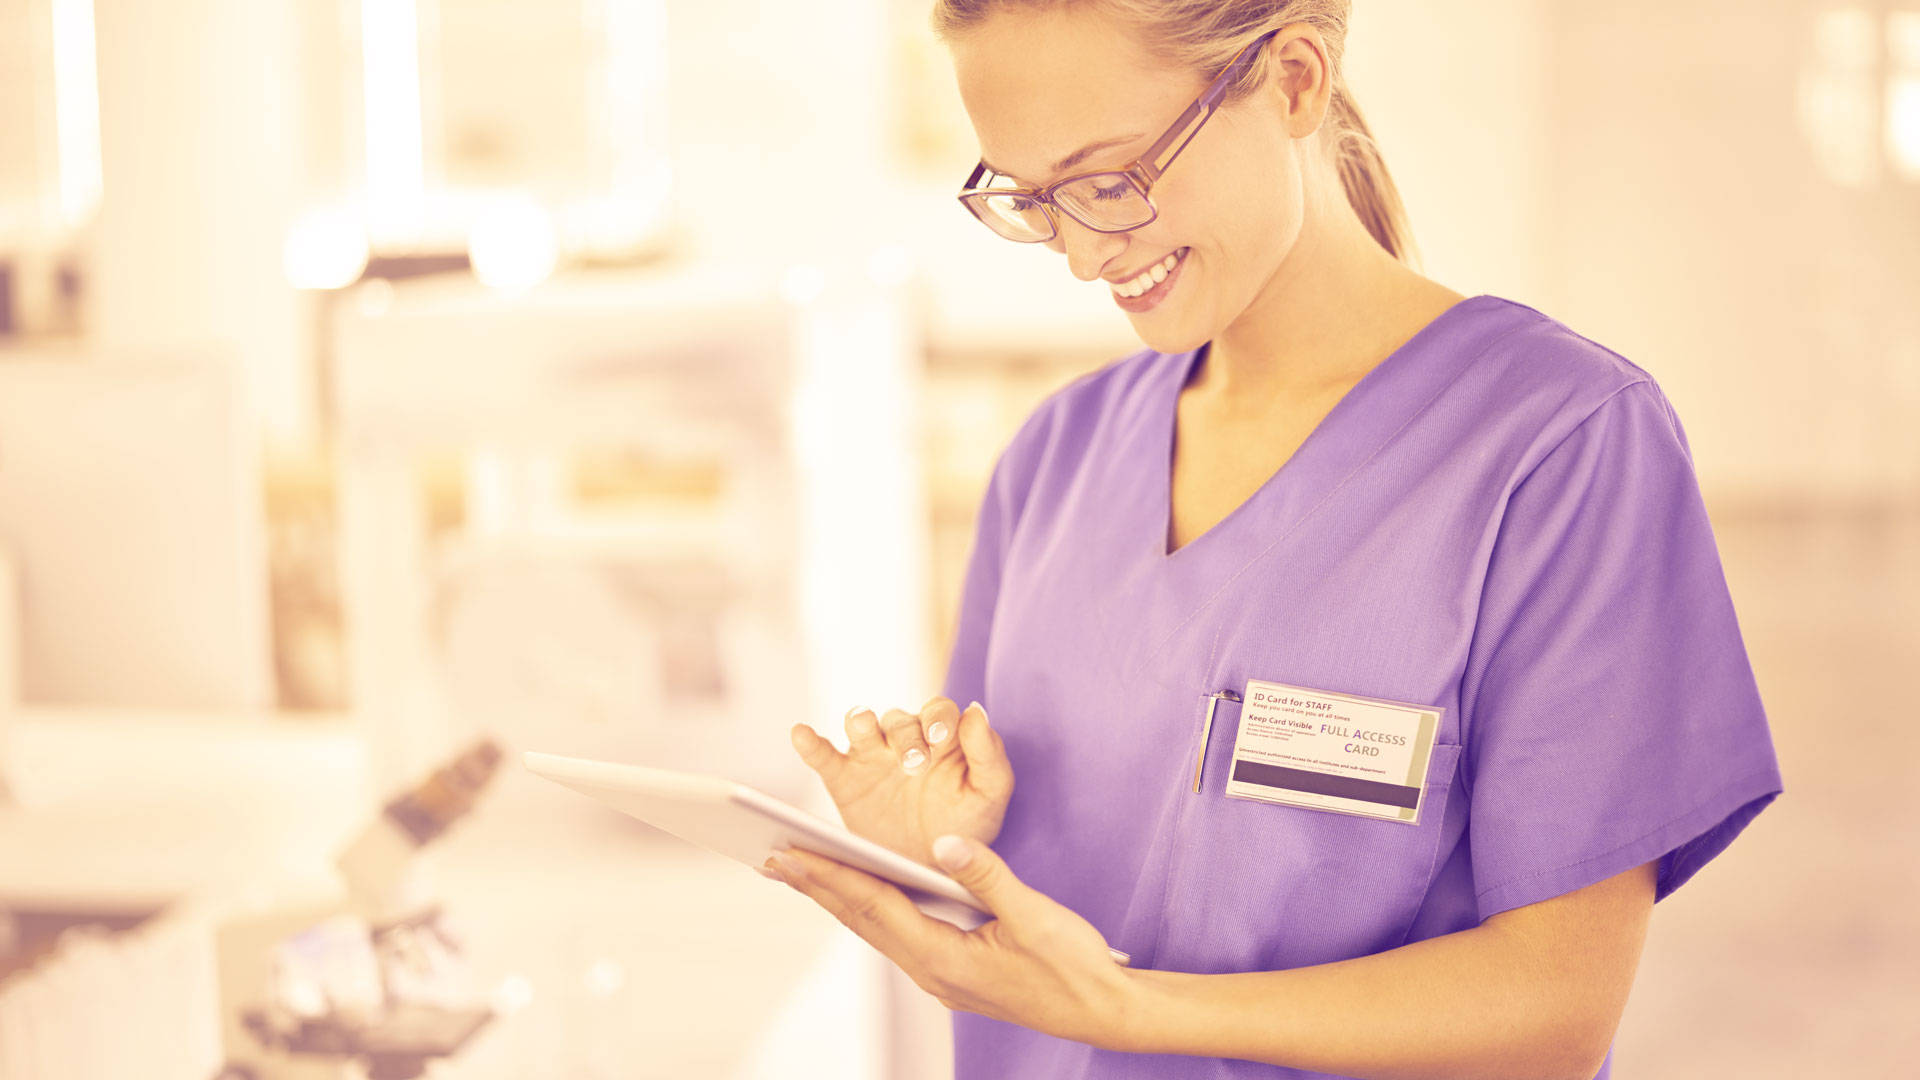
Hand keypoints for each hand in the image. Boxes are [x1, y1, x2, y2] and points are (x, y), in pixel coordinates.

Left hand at [759, 835, 1136, 1049]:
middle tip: (773, 858)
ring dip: (838, 899)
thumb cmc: (1073, 966)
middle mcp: (934, 972)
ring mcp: (941, 976)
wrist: (1102, 1011)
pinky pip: (898, 936)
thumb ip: (986, 876)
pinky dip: (871, 910)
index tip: (790, 854)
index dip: (830, 877)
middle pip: (864, 921)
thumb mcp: (1033, 914)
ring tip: (802, 871)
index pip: (876, 908)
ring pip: (877, 930)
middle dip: (817, 887)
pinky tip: (862, 893)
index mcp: (946, 959)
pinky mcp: (953, 972)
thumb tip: (944, 845)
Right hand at [790, 697, 1012, 868]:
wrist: (931, 871)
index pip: (938, 711)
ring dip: (862, 723)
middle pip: (899, 719)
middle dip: (905, 736)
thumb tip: (976, 711)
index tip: (939, 738)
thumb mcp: (989, 796)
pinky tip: (802, 734)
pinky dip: (809, 742)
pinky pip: (823, 755)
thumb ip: (989, 754)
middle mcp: (905, 740)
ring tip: (865, 734)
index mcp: (943, 739)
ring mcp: (872, 758)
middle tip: (913, 765)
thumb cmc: (967, 827)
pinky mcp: (843, 779)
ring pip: (861, 724)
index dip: (938, 719)